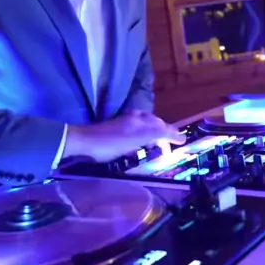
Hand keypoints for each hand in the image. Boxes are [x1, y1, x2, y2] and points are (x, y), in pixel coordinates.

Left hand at [64, 112, 185, 163]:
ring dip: (153, 130)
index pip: (161, 126)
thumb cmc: (109, 144)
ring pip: (144, 124)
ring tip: (158, 139)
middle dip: (164, 129)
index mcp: (139, 121)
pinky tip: (138, 140)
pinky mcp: (115, 129)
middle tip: (171, 139)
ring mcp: (123, 123)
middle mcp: (133, 119)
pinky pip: (134, 128)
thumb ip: (154, 134)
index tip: (182, 140)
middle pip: (153, 122)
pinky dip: (142, 132)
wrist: (83, 142)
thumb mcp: (135, 140)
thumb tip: (173, 131)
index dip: (172, 133)